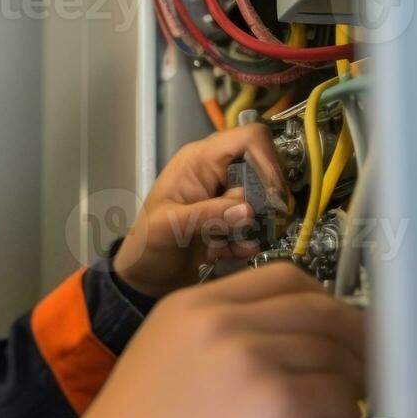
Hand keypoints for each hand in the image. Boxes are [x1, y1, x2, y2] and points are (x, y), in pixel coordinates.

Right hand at [41, 264, 365, 417]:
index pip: (280, 278)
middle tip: (360, 369)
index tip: (334, 327)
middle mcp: (221, 323)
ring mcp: (253, 361)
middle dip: (352, 339)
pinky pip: (340, 399)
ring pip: (337, 353)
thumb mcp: (162, 371)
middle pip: (319, 308)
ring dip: (348, 385)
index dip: (320, 302)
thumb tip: (287, 353)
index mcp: (187, 309)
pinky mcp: (281, 406)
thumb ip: (218, 348)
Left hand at [112, 125, 292, 298]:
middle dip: (266, 195)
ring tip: (243, 238)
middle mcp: (214, 174)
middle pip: (260, 167)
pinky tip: (240, 251)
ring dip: (258, 221)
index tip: (273, 192)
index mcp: (198, 161)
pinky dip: (251, 239)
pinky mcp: (229, 223)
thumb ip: (209, 215)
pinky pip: (253, 225)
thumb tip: (249, 210)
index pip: (246, 138)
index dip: (267, 159)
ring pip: (260, 199)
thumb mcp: (171, 226)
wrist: (143, 279)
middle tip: (262, 219)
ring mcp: (222, 199)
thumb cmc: (145, 247)